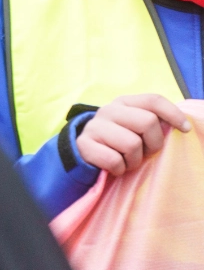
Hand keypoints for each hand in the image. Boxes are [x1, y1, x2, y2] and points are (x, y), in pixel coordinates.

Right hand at [75, 93, 191, 174]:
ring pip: (131, 144)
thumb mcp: (135, 128)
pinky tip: (114, 166)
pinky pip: (114, 160)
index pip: (153, 100)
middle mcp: (108, 110)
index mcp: (124, 102)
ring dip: (134, 160)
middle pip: (147, 122)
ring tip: (127, 160)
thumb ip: (153, 121)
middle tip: (145, 152)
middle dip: (153, 143)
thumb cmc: (119, 142)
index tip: (185, 129)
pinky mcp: (84, 144)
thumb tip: (181, 125)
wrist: (85, 154)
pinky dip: (119, 169)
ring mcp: (94, 126)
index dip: (173, 113)